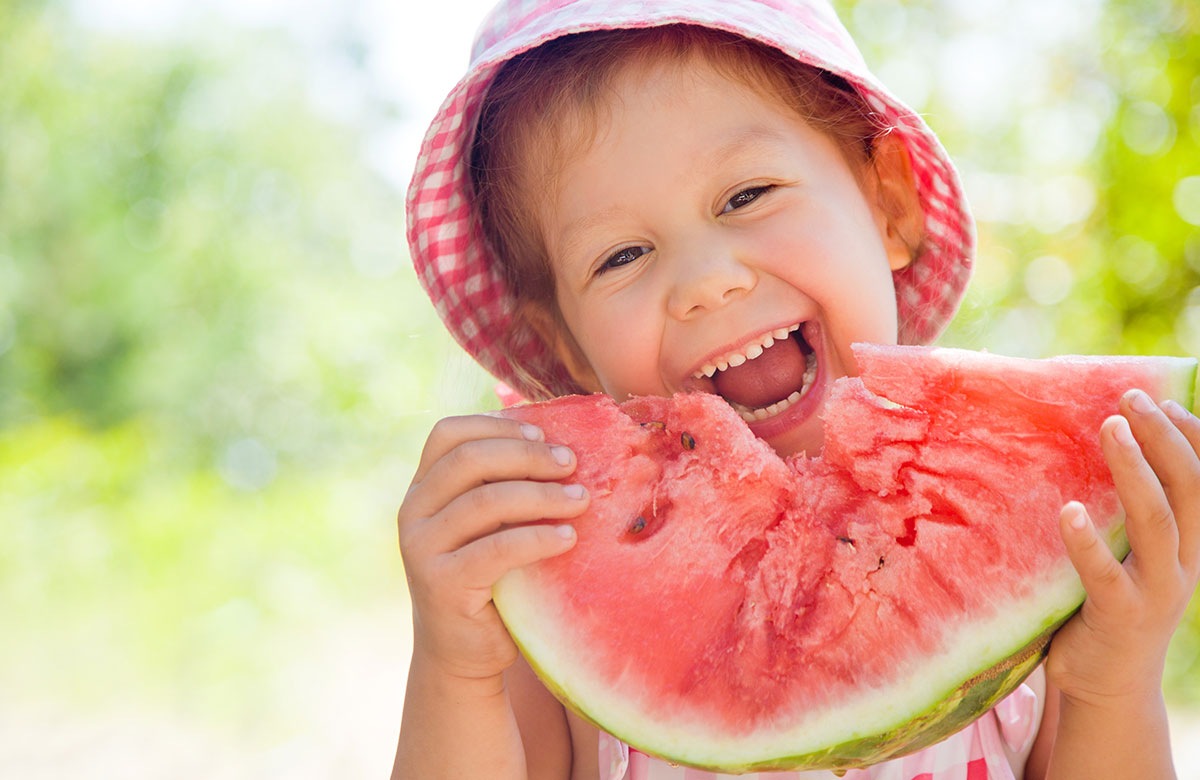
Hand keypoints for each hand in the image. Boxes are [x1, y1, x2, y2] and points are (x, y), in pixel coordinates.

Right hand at [397, 414, 589, 681]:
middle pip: (469, 460)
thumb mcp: (491, 524)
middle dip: (527, 455)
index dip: (496, 425)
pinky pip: (497, 548)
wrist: (465, 652)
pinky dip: (538, 538)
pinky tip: (568, 538)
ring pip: (486, 502)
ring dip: (541, 495)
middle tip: (571, 464)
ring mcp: (421, 548)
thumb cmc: (490, 578)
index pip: (448, 433)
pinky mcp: (440, 584)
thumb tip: (562, 445)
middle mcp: (412, 511)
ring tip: (580, 499)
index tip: (542, 433)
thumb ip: (504, 487)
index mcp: (422, 487)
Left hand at [1046, 389, 1199, 707]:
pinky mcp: (1120, 616)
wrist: (1107, 684)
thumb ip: (1121, 514)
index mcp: (1188, 544)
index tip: (1165, 400)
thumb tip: (1095, 450)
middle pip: (1185, 491)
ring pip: (1154, 522)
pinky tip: (1069, 511)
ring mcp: (1155, 591)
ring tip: (1111, 428)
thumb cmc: (1108, 605)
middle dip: (1164, 439)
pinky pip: (1104, 574)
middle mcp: (1182, 564)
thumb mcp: (1127, 554)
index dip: (1191, 439)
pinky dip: (1087, 542)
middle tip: (1132, 397)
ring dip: (1134, 470)